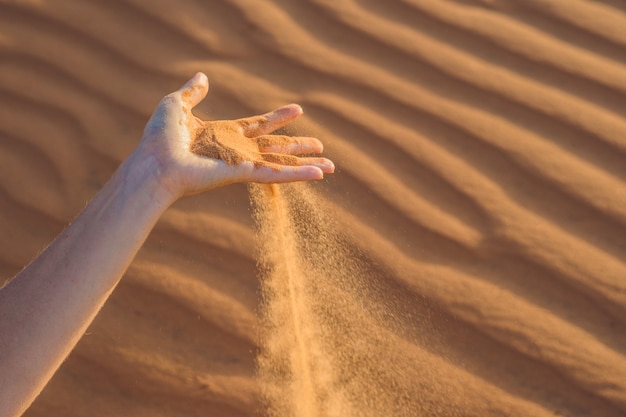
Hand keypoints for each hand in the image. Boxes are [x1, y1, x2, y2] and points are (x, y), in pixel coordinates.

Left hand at [135, 72, 333, 198]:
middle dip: (298, 146)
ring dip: (306, 164)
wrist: (154, 162)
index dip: (278, 118)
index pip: (257, 125)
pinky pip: (276, 174)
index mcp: (223, 135)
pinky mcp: (244, 174)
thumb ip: (192, 92)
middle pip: (275, 146)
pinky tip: (319, 174)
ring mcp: (242, 164)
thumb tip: (203, 77)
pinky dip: (299, 175)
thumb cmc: (159, 138)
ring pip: (282, 163)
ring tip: (331, 166)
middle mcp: (236, 151)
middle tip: (321, 145)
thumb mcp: (176, 105)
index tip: (298, 110)